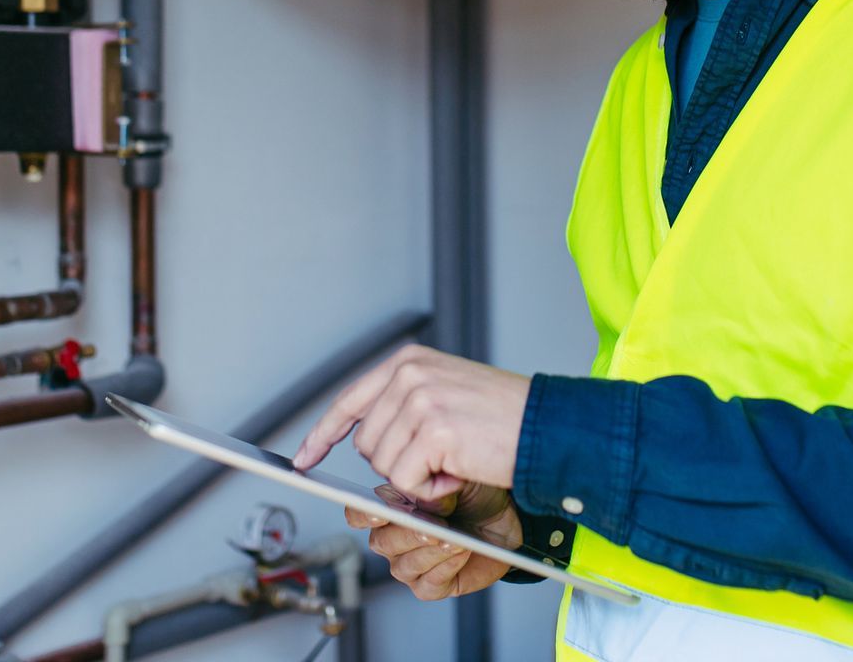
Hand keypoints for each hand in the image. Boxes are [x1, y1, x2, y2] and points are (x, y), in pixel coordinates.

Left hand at [293, 344, 530, 501]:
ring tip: (457, 460)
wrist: (548, 427)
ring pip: (386, 467)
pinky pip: (408, 482)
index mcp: (410, 362)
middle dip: (398, 465)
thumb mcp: (447, 395)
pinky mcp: (433, 430)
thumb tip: (367, 446)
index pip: (351, 400)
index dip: (323, 434)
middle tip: (441, 460)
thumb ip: (405, 409)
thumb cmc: (506, 419)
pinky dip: (433, 490)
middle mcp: (410, 373)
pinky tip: (460, 472)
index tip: (303, 457)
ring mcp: (420, 399)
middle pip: (367, 444)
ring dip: (420, 479)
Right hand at [344, 482, 521, 600]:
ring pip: (403, 566)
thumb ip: (429, 485)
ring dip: (430, 552)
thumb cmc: (474, 493)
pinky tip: (460, 553)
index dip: (362, 515)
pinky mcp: (430, 586)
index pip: (357, 513)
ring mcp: (409, 565)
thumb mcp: (453, 476)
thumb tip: (418, 501)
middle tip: (433, 525)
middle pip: (382, 542)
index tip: (380, 513)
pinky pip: (427, 584)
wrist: (504, 516)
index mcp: (390, 507)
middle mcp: (393, 538)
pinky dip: (444, 569)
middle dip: (409, 533)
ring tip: (454, 539)